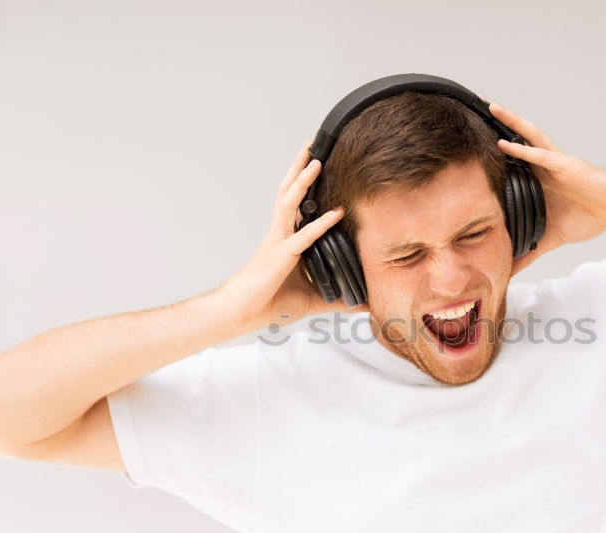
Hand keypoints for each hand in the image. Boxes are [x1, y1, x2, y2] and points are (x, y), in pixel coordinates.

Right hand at [216, 140, 369, 331]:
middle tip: (313, 144)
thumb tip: (364, 304)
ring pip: (289, 203)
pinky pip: (303, 237)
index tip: (317, 162)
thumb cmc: (269, 302)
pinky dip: (321, 224)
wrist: (241, 314)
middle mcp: (280, 235)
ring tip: (317, 160)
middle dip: (300, 168)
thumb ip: (338, 299)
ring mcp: (278, 243)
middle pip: (289, 193)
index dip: (304, 183)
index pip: (296, 204)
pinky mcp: (280, 258)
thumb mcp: (312, 300)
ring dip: (303, 181)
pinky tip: (336, 213)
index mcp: (285, 240)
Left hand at [486, 101, 605, 273]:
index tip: (463, 150)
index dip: (487, 156)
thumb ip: (528, 252)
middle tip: (469, 113)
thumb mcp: (549, 239)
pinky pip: (541, 154)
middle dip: (493, 127)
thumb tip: (510, 269)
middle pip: (513, 142)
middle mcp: (541, 166)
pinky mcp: (566, 165)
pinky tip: (506, 142)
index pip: (507, 165)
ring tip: (490, 107)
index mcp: (535, 181)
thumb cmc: (587, 216)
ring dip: (508, 123)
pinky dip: (523, 149)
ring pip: (526, 137)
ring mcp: (553, 163)